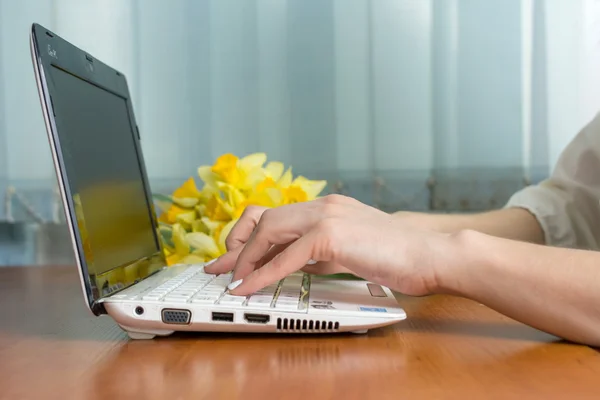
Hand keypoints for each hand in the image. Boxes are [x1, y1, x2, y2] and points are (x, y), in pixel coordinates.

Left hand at [205, 195, 450, 295]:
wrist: (429, 255)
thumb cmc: (395, 256)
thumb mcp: (348, 251)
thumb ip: (319, 253)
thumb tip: (290, 264)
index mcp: (327, 207)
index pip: (276, 214)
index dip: (248, 235)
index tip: (232, 257)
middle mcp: (323, 205)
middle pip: (264, 218)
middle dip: (236, 245)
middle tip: (219, 268)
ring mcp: (327, 216)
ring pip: (269, 230)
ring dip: (245, 257)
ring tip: (231, 279)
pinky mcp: (332, 234)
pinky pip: (286, 255)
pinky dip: (262, 273)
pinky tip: (248, 287)